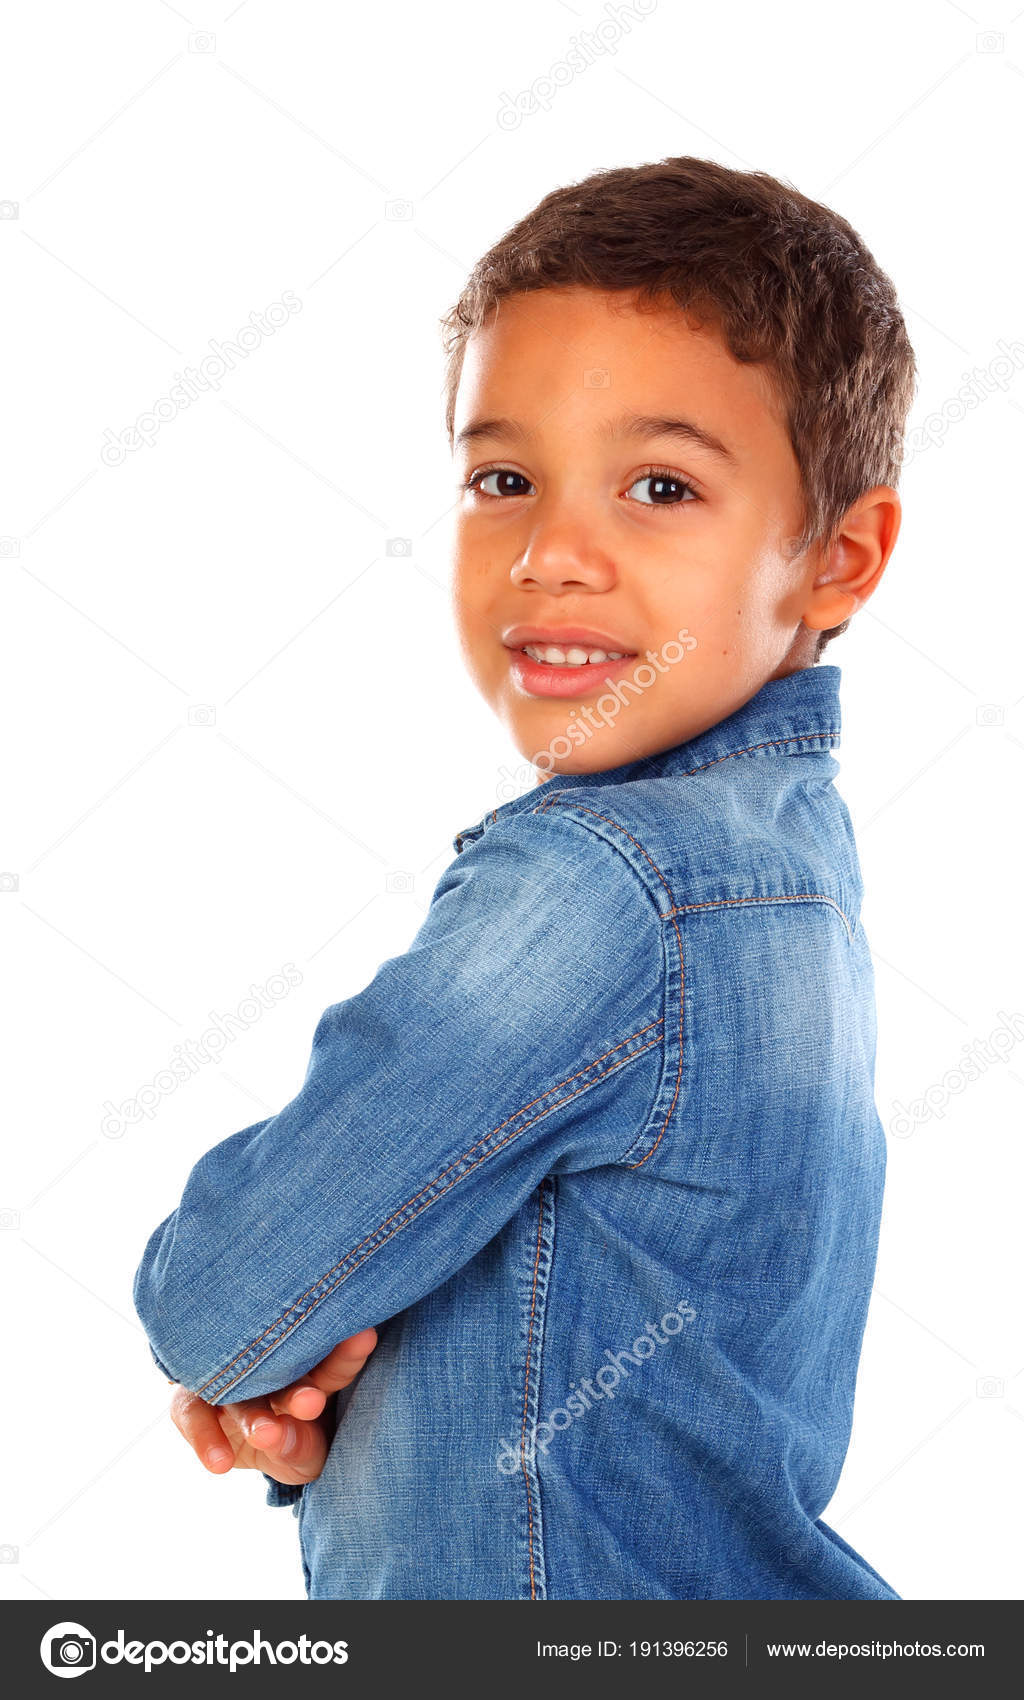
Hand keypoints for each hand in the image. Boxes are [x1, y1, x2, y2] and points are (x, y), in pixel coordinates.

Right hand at [169, 1327, 377, 1485]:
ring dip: (254, 1415)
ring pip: (240, 1389)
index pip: (330, 1361)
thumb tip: (281, 1437)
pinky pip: (193, 1413)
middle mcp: (266, 1367)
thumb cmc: (289, 1439)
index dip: (347, 1353)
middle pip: (281, 1368)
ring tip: (268, 1436)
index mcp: (306, 1370)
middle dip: (298, 1389)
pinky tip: (218, 1465)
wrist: (239, 1441)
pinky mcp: (192, 1398)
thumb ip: (301, 1448)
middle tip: (311, 1403)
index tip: (364, 1338)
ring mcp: (229, 1380)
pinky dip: (204, 1437)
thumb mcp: (305, 1453)